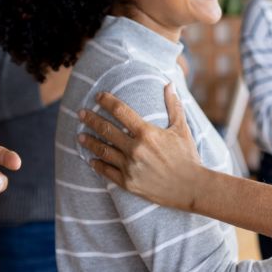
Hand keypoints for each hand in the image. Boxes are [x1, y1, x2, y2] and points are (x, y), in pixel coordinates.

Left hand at [77, 84, 205, 209]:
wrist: (191, 187)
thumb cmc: (187, 157)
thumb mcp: (181, 129)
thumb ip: (173, 106)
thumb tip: (170, 84)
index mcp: (147, 133)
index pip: (120, 111)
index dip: (107, 101)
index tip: (98, 97)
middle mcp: (135, 149)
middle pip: (106, 130)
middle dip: (91, 119)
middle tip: (80, 113)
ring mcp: (130, 167)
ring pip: (103, 151)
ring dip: (90, 142)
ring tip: (80, 136)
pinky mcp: (128, 183)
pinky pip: (107, 172)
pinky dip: (97, 164)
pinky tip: (91, 159)